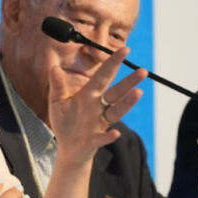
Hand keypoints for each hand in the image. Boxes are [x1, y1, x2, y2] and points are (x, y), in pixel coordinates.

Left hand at [47, 45, 146, 165]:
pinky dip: (109, 136)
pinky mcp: (94, 139)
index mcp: (88, 95)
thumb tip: (54, 67)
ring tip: (138, 93)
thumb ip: (57, 86)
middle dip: (129, 82)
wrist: (68, 148)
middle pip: (116, 92)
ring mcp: (99, 123)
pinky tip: (115, 133)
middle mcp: (98, 107)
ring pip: (115, 112)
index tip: (125, 49)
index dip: (113, 62)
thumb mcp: (57, 102)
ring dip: (126, 103)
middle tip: (142, 71)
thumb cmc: (65, 122)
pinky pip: (103, 137)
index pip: (103, 76)